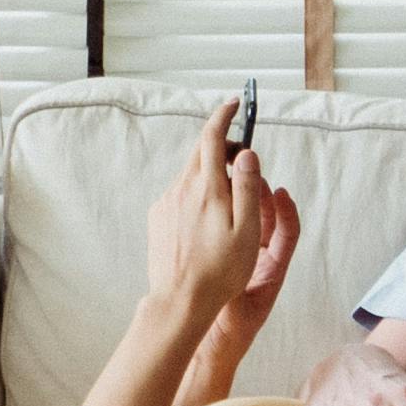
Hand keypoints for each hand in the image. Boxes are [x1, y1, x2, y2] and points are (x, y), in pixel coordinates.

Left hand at [142, 101, 268, 313]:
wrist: (179, 301)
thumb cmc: (221, 271)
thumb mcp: (247, 230)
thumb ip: (248, 187)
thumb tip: (247, 153)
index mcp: (207, 188)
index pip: (213, 137)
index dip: (225, 116)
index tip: (235, 104)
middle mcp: (182, 188)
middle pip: (201, 151)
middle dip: (222, 145)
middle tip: (242, 159)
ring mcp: (167, 202)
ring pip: (191, 174)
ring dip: (210, 173)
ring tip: (229, 202)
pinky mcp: (158, 216)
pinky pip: (180, 193)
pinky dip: (197, 193)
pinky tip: (207, 222)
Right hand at [175, 183, 303, 405]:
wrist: (206, 350)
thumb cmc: (228, 335)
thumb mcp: (236, 311)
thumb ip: (236, 288)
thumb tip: (234, 262)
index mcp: (271, 274)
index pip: (287, 236)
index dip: (287, 213)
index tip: (280, 192)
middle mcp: (258, 264)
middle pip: (266, 223)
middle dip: (261, 198)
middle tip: (252, 175)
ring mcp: (240, 261)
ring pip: (246, 223)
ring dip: (242, 202)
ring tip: (233, 181)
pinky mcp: (221, 260)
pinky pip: (226, 232)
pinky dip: (223, 215)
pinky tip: (212, 203)